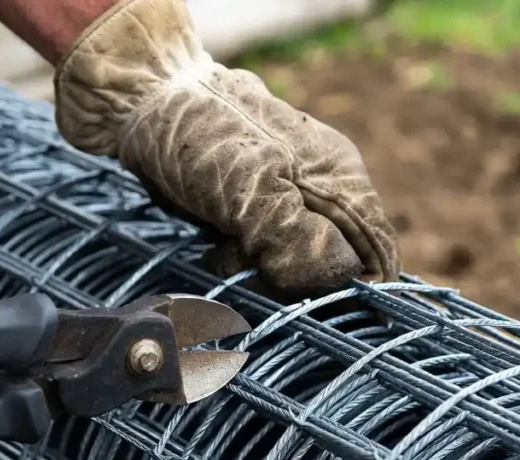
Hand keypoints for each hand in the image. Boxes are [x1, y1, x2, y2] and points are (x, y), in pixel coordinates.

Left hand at [53, 0, 400, 294]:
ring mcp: (289, 200)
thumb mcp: (250, 187)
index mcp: (341, 180)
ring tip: (223, 246)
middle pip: (332, 268)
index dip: (352, 288)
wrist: (143, 100)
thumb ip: (295, 237)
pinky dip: (237, 258)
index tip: (308, 300)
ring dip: (257, 269)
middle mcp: (323, 193)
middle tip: (251, 261)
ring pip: (292, 266)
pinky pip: (260, 255)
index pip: (376, 254)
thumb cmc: (199, 135)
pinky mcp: (256, 209)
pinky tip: (213, 244)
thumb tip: (333, 278)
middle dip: (292, 280)